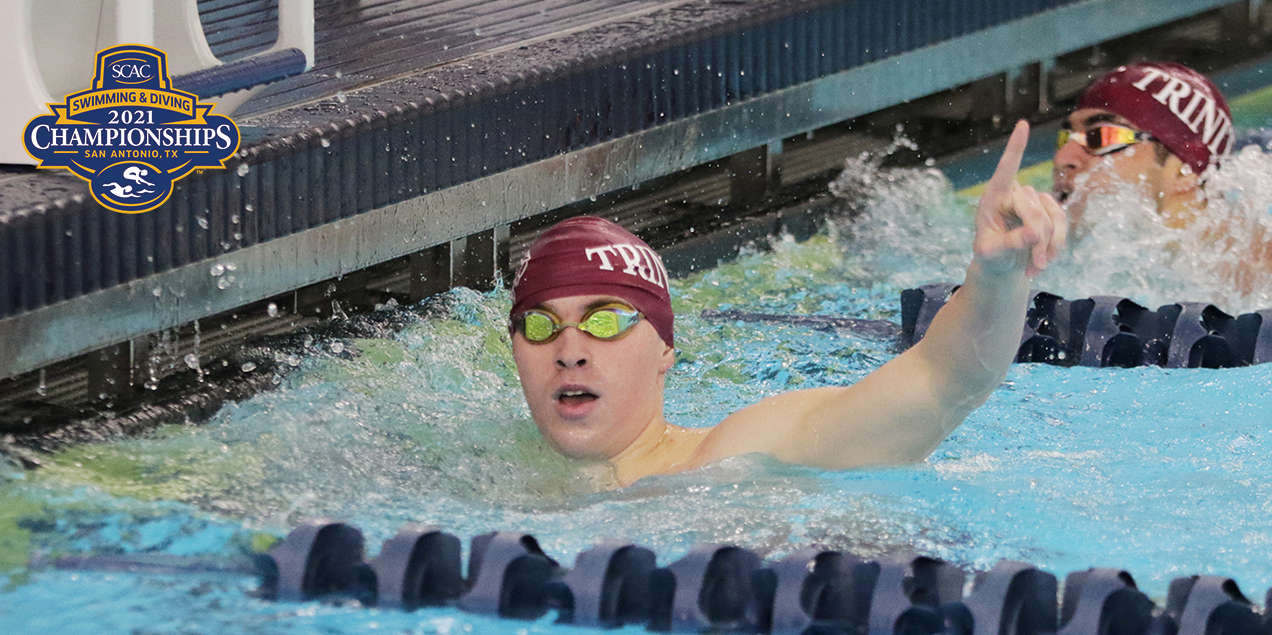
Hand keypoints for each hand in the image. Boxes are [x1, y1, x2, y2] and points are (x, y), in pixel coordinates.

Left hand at [973, 120, 1066, 277]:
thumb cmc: (990, 256)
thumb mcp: (992, 254)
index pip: (1006, 170)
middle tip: (1036, 267)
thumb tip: (1036, 233)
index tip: (1023, 124)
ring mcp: (1032, 200)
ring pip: (1051, 218)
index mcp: (992, 198)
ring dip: (1049, 247)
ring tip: (1036, 269)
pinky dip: (1056, 246)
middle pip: (1033, 209)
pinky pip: (1061, 224)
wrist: (1002, 265)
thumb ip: (1010, 243)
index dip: (1016, 148)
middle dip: (1037, 239)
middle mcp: (1013, 194)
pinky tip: (1045, 263)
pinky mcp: (1048, 210)